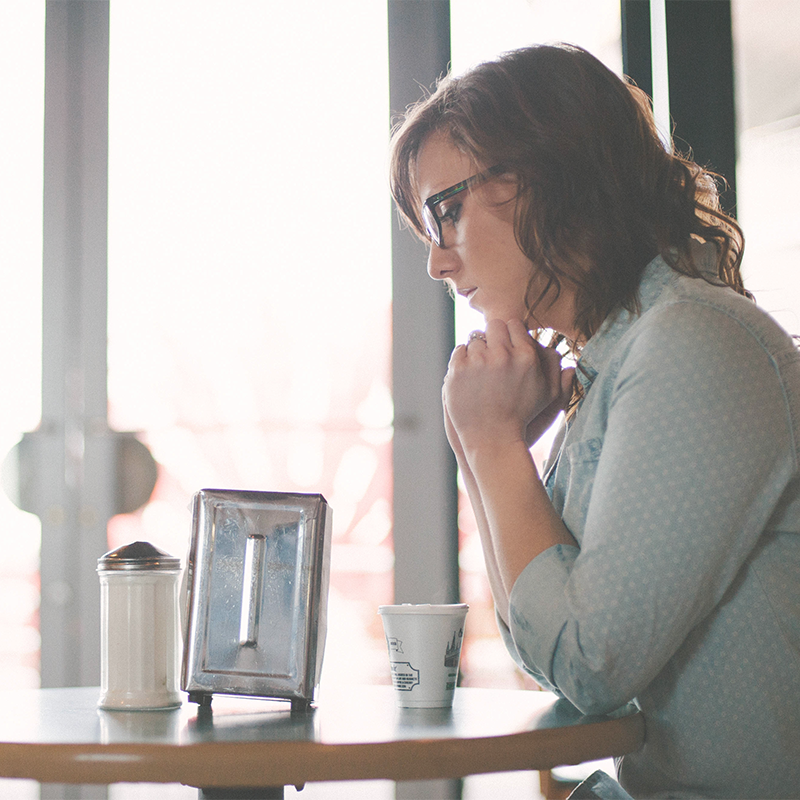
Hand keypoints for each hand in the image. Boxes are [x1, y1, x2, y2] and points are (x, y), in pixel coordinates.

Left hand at [443, 319, 573, 453]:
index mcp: (525, 356)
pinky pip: (459, 351)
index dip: (510, 334)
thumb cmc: (523, 418)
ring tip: (482, 368)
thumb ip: (558, 373)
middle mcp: (502, 355)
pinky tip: (470, 373)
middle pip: (494, 325)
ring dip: (478, 349)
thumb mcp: (549, 397)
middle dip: (494, 336)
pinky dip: (463, 359)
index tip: (508, 345)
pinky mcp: (458, 369)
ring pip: (475, 338)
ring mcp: (478, 361)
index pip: (514, 324)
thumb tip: (564, 357)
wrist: (492, 438)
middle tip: (494, 352)